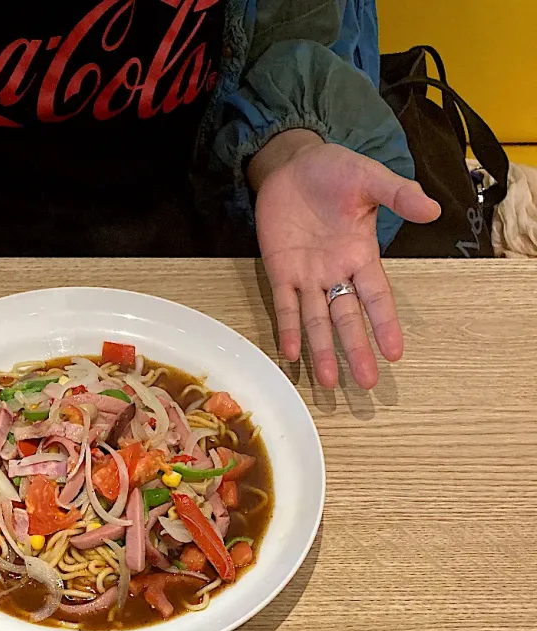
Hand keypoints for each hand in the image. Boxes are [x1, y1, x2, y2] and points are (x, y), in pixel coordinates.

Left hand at [250, 132, 439, 388]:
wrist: (291, 164)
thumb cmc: (334, 171)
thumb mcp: (368, 178)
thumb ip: (398, 194)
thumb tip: (433, 210)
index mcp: (360, 255)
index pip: (377, 297)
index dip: (385, 324)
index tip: (396, 353)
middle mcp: (336, 273)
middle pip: (347, 319)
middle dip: (356, 350)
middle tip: (366, 383)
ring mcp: (307, 277)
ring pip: (316, 321)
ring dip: (321, 351)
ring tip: (327, 382)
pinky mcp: (280, 272)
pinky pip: (284, 307)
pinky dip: (288, 329)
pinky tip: (292, 353)